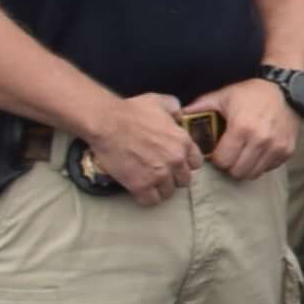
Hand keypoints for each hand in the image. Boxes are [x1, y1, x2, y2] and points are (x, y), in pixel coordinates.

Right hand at [79, 92, 203, 204]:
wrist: (107, 123)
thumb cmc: (131, 110)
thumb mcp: (160, 102)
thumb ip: (175, 109)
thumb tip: (179, 115)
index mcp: (183, 142)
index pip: (196, 163)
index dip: (185, 164)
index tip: (175, 163)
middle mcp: (176, 160)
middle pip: (184, 181)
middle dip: (173, 178)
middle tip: (160, 174)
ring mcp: (159, 174)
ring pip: (168, 193)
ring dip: (160, 189)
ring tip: (149, 183)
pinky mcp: (141, 185)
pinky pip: (151, 201)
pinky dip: (146, 198)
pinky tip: (139, 190)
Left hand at [200, 80, 299, 179]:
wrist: (286, 90)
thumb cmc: (251, 93)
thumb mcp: (224, 96)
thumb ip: (200, 106)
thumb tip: (178, 115)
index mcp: (241, 128)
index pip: (223, 161)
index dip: (216, 159)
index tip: (217, 152)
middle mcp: (260, 140)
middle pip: (237, 171)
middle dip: (229, 166)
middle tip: (229, 155)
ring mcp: (276, 147)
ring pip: (253, 174)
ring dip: (244, 168)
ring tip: (242, 156)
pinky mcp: (287, 151)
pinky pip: (268, 169)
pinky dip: (260, 165)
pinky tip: (257, 152)